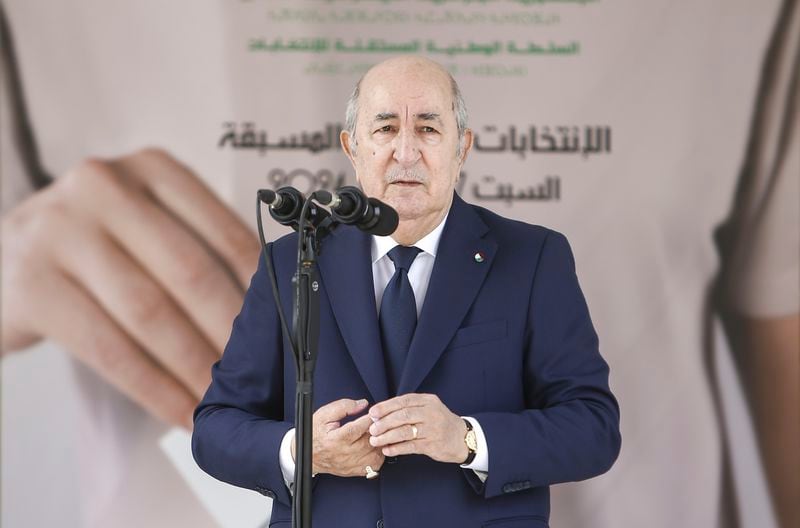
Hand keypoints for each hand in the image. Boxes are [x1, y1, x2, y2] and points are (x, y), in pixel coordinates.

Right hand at [1, 148, 259, 428]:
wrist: (3, 259)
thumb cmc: (97, 246)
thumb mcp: (146, 223)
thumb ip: (198, 246)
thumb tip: (269, 310)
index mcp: (152, 168)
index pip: (224, 232)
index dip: (259, 289)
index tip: (284, 329)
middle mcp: (104, 186)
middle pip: (190, 272)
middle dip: (230, 333)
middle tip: (260, 374)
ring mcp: (61, 230)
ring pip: (150, 312)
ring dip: (195, 366)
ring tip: (224, 398)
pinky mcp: (31, 284)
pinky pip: (109, 348)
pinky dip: (153, 388)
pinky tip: (180, 410)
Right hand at [291, 398, 383, 476]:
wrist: (307, 455)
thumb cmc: (315, 434)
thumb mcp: (324, 415)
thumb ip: (343, 406)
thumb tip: (362, 404)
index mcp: (336, 438)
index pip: (359, 427)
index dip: (370, 418)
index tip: (375, 413)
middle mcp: (345, 453)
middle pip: (370, 441)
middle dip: (378, 430)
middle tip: (380, 422)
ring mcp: (351, 464)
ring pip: (375, 453)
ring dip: (380, 442)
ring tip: (378, 433)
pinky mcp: (355, 471)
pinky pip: (375, 464)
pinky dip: (379, 454)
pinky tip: (374, 446)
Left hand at [368, 393, 467, 463]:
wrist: (462, 438)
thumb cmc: (439, 422)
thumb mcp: (428, 408)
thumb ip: (409, 408)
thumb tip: (381, 413)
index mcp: (428, 401)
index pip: (403, 401)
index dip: (386, 407)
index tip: (372, 413)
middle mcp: (431, 413)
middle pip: (403, 416)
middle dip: (384, 422)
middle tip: (372, 429)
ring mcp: (433, 429)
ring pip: (405, 431)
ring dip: (387, 436)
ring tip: (375, 440)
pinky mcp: (433, 444)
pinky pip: (411, 446)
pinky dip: (397, 448)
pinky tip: (387, 450)